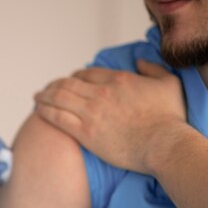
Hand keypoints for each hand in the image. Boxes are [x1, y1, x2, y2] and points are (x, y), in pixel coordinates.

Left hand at [34, 59, 187, 173]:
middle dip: (55, 85)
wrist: (165, 145)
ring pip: (59, 97)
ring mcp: (91, 112)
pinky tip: (37, 110)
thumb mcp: (168, 84)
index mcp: (118, 79)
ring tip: (37, 97)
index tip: (70, 82)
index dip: (75, 77)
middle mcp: (101, 92)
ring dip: (44, 96)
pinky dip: (45, 111)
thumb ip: (153, 69)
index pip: (87, 73)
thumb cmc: (170, 119)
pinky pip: (57, 117)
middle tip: (46, 89)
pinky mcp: (85, 132)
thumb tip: (140, 62)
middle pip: (68, 83)